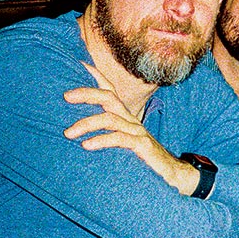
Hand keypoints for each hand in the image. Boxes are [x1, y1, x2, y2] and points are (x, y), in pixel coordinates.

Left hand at [64, 63, 200, 193]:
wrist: (172, 174)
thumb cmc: (144, 160)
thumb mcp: (124, 144)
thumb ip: (108, 135)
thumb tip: (80, 134)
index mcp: (125, 117)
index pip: (111, 91)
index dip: (96, 76)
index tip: (79, 63)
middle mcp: (131, 120)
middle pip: (108, 97)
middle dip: (86, 93)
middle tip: (65, 97)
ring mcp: (138, 132)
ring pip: (110, 118)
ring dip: (86, 124)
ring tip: (68, 133)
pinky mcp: (143, 146)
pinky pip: (120, 138)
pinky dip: (102, 140)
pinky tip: (87, 146)